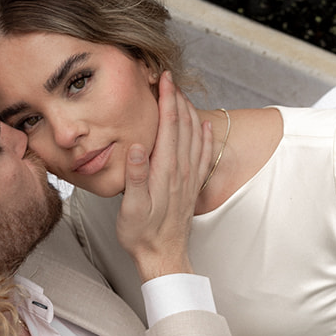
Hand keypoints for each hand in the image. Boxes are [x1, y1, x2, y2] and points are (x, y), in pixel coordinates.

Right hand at [116, 72, 212, 282]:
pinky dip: (205, 137)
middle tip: (170, 79)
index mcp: (165, 171)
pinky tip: (205, 127)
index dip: (167, 101)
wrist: (163, 256)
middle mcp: (181, 172)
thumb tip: (137, 148)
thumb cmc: (141, 234)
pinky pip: (202, 155)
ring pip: (195, 137)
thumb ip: (135, 177)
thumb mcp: (130, 208)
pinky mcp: (192, 187)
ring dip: (190, 113)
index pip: (169, 127)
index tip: (164, 80)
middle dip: (177, 99)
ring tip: (183, 95)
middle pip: (183, 126)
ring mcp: (189, 179)